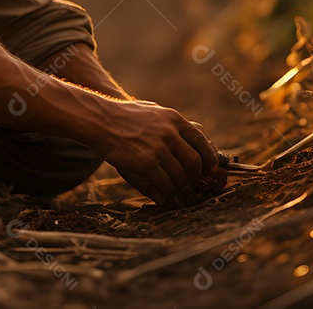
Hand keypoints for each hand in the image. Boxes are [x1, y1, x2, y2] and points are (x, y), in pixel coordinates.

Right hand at [92, 100, 225, 207]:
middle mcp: (170, 132)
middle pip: (195, 162)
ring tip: (179, 195)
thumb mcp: (155, 114)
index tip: (211, 172)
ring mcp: (158, 148)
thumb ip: (175, 130)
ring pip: (181, 176)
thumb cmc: (127, 118)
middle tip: (195, 186)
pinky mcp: (146, 163)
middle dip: (197, 178)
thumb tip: (197, 146)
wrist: (101, 121)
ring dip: (182, 189)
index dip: (210, 161)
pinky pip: (165, 184)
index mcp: (174, 119)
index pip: (202, 142)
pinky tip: (165, 198)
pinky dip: (168, 194)